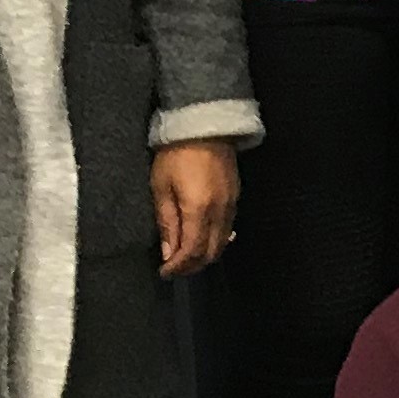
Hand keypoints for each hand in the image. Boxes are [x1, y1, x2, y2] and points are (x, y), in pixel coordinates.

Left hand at [152, 142, 237, 274]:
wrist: (205, 126)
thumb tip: (168, 252)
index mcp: (199, 210)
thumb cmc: (175, 155)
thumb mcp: (162, 187)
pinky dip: (215, 240)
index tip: (164, 272)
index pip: (192, 251)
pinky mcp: (236, 197)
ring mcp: (232, 205)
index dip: (178, 266)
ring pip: (222, 242)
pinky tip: (203, 238)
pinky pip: (228, 228)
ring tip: (185, 255)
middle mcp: (220, 212)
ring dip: (204, 254)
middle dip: (192, 266)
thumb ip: (167, 222)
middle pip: (211, 252)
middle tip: (174, 268)